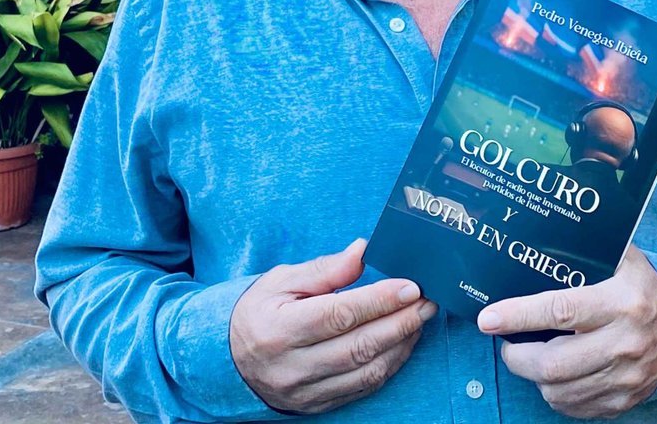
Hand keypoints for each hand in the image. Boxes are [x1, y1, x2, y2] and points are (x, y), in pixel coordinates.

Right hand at [231, 238, 436, 414]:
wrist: (229, 359)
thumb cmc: (259, 312)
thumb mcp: (282, 281)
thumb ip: (325, 269)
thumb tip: (363, 251)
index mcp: (279, 328)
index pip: (338, 314)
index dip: (378, 300)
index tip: (410, 286)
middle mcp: (292, 365)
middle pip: (358, 345)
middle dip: (400, 322)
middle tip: (427, 301)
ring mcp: (305, 390)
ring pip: (366, 371)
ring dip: (401, 344)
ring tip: (419, 319)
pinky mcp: (316, 405)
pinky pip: (363, 388)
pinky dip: (389, 365)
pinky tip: (402, 343)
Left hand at [476, 246, 656, 418]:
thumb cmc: (645, 288)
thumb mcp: (625, 260)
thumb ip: (589, 248)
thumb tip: (542, 232)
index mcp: (621, 303)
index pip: (560, 311)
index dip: (518, 316)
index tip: (488, 318)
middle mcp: (624, 343)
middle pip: (553, 363)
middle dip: (517, 357)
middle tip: (506, 343)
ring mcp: (625, 378)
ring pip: (559, 390)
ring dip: (533, 376)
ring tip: (528, 357)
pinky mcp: (624, 400)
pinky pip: (575, 407)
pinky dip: (555, 394)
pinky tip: (553, 376)